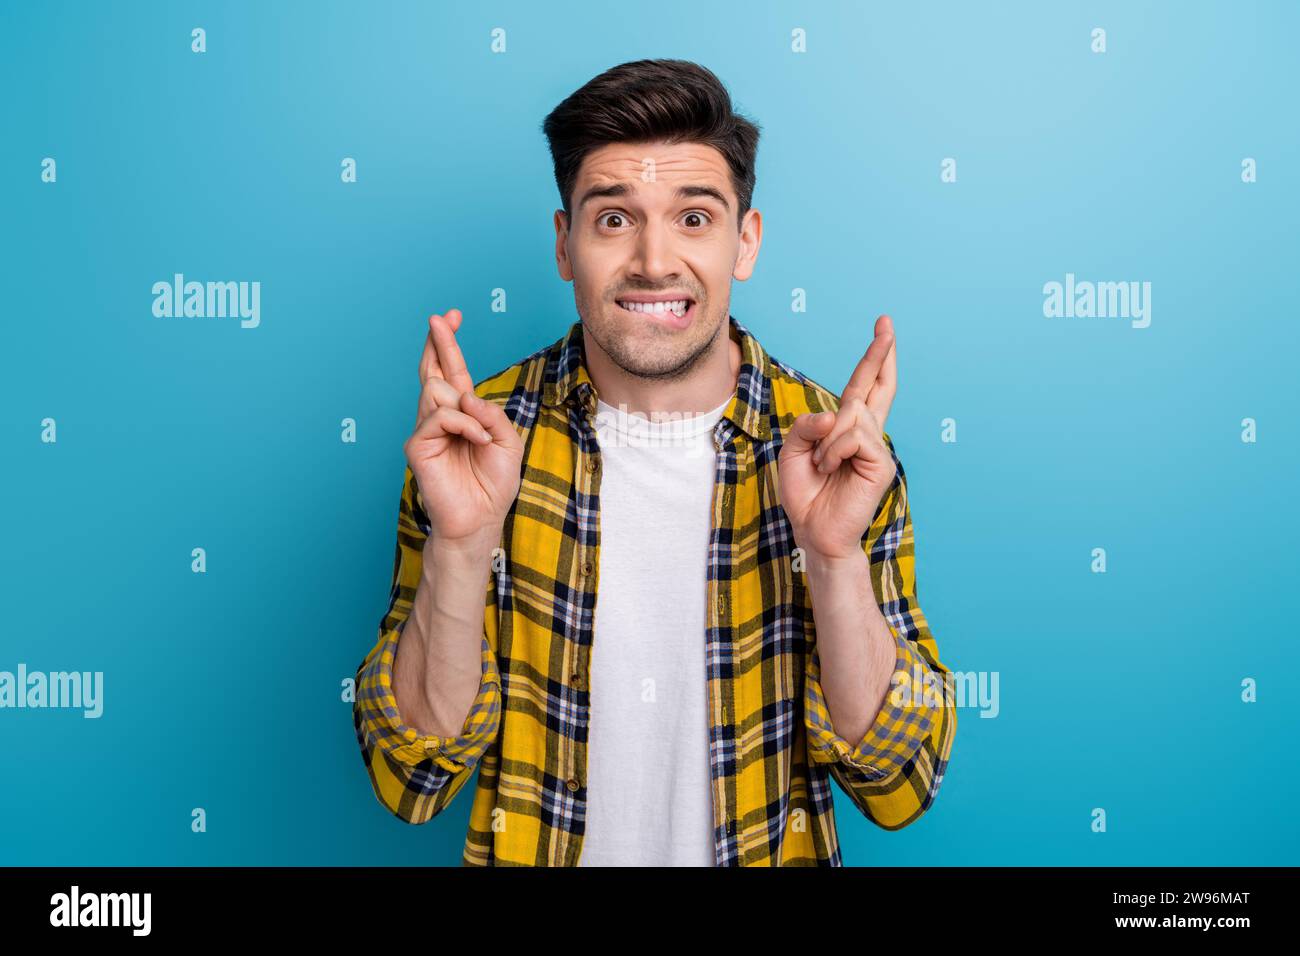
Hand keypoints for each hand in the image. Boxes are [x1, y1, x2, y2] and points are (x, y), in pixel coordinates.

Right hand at [404, 308, 523, 545]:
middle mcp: (441, 419)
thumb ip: (491, 413)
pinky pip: (440, 416)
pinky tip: (476, 440)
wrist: (482, 520)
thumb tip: (465, 395)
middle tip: (440, 317)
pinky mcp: (418, 446)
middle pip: (433, 371)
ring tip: (482, 435)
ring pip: (436, 391)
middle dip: (439, 343)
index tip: (450, 317)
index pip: (452, 373)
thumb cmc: (494, 485)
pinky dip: (463, 424)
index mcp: (463, 415)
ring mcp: (426, 431)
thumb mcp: (508, 441)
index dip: (448, 345)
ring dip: (467, 407)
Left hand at [777, 315, 897, 559]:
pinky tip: (829, 468)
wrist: (813, 533)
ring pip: (850, 416)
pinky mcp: (880, 463)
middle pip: (875, 386)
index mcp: (848, 430)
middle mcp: (867, 434)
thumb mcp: (792, 451)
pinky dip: (833, 451)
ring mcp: (876, 448)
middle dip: (879, 353)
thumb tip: (836, 414)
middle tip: (886, 323)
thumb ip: (807, 425)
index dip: (874, 359)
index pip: (864, 388)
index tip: (884, 328)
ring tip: (821, 466)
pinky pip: (853, 437)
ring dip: (825, 441)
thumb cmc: (805, 493)